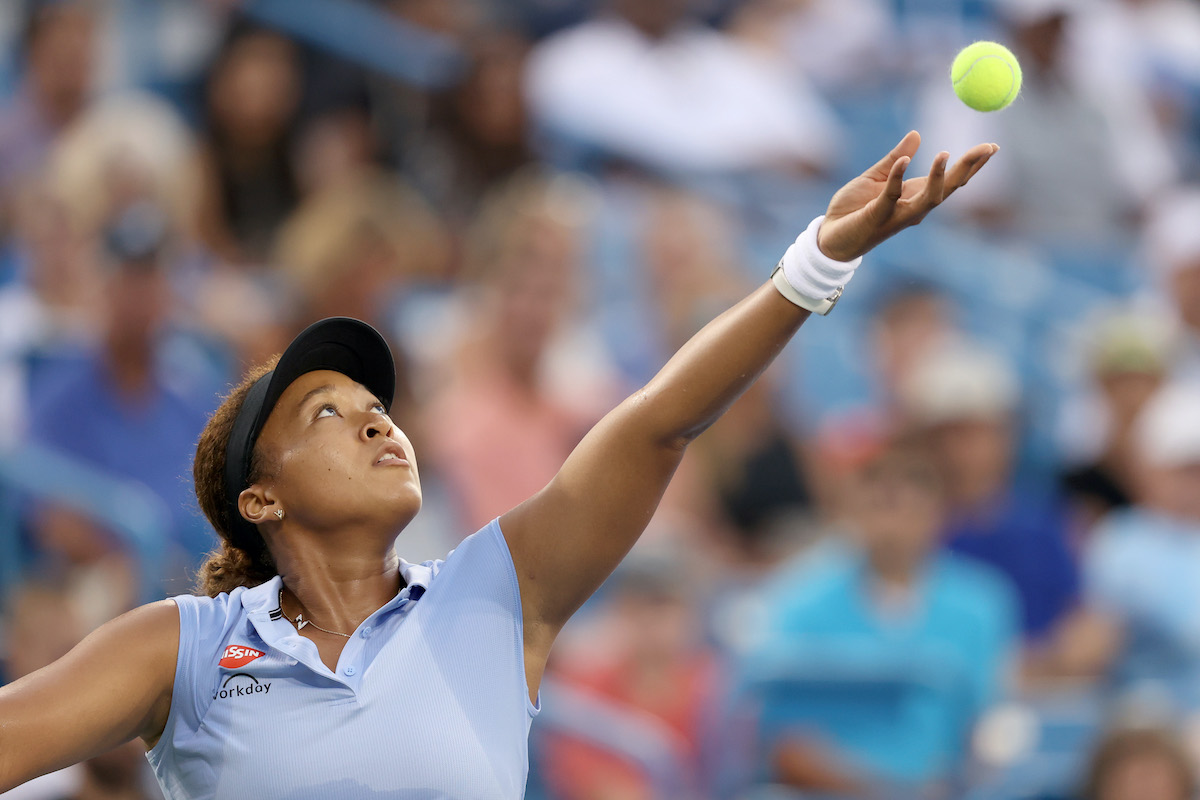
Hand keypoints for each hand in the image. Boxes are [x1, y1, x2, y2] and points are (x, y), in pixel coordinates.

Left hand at [816, 131, 997, 261]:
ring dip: (938, 178)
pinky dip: (898, 178)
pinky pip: (890, 197)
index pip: (950, 181)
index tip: (992, 147)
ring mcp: (896, 215)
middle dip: (968, 169)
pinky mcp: (876, 217)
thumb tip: (917, 133)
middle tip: (987, 148)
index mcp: (914, 196)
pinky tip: (905, 160)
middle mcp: (912, 208)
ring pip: (927, 199)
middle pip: (949, 189)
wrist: (828, 239)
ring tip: (945, 153)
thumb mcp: (875, 177)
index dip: (971, 165)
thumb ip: (895, 158)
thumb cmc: (852, 210)